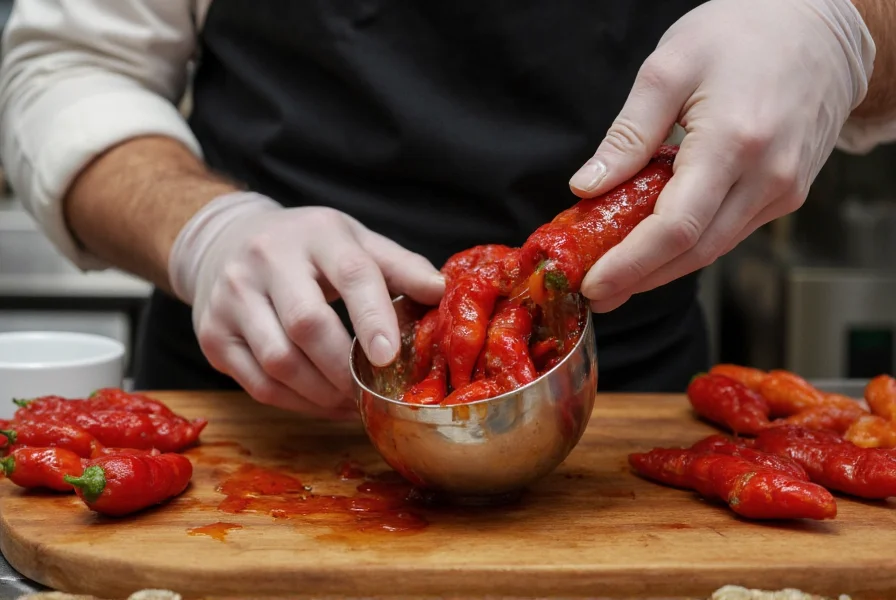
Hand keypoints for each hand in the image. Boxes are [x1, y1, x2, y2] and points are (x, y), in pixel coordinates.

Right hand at [168, 193, 444, 418]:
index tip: (388, 357)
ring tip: (352, 401)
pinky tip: (325, 404)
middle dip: (345, 367)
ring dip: (323, 393)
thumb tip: (441, 293)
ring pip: (279, 361)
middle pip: (307, 323)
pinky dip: (299, 404)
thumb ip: (399, 266)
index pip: (349, 272)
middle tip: (373, 390)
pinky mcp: (213, 336)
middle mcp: (265, 260)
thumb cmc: (306, 248)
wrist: (225, 243)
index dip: (372, 316)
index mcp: (315, 233)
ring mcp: (231, 298)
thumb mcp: (354, 242)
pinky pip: (259, 385)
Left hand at [569, 0, 874, 312]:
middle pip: (695, 251)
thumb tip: (587, 186)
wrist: (820, 26)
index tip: (594, 282)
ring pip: (714, 248)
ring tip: (616, 275)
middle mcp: (768, 177)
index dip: (631, 263)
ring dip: (662, 268)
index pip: (676, 227)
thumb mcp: (669, 69)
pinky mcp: (786, 194)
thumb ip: (628, 135)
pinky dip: (689, 245)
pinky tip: (656, 246)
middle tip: (597, 292)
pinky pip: (730, 231)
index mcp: (736, 142)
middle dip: (640, 279)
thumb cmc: (743, 34)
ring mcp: (783, 190)